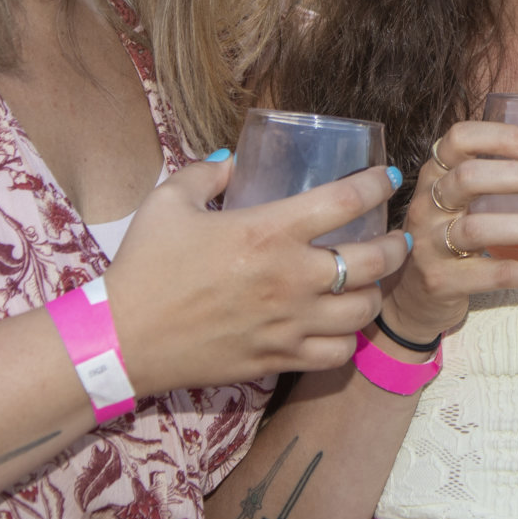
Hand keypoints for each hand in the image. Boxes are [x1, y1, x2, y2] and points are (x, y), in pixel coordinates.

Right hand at [104, 157, 409, 390]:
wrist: (122, 339)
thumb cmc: (144, 266)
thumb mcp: (169, 202)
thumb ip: (205, 174)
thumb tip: (231, 160)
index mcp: (269, 230)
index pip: (347, 199)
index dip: (377, 183)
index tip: (387, 177)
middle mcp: (291, 277)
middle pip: (374, 259)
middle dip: (394, 244)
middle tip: (395, 237)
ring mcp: (290, 323)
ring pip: (364, 310)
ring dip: (375, 292)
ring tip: (372, 282)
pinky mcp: (280, 358)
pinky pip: (338, 352)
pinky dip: (349, 338)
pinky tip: (342, 325)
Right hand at [394, 122, 517, 340]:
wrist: (414, 296)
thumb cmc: (455, 233)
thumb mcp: (476, 197)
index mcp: (437, 173)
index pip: (460, 138)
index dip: (502, 136)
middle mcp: (426, 203)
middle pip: (469, 178)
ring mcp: (428, 243)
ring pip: (477, 229)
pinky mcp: (440, 281)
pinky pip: (491, 274)